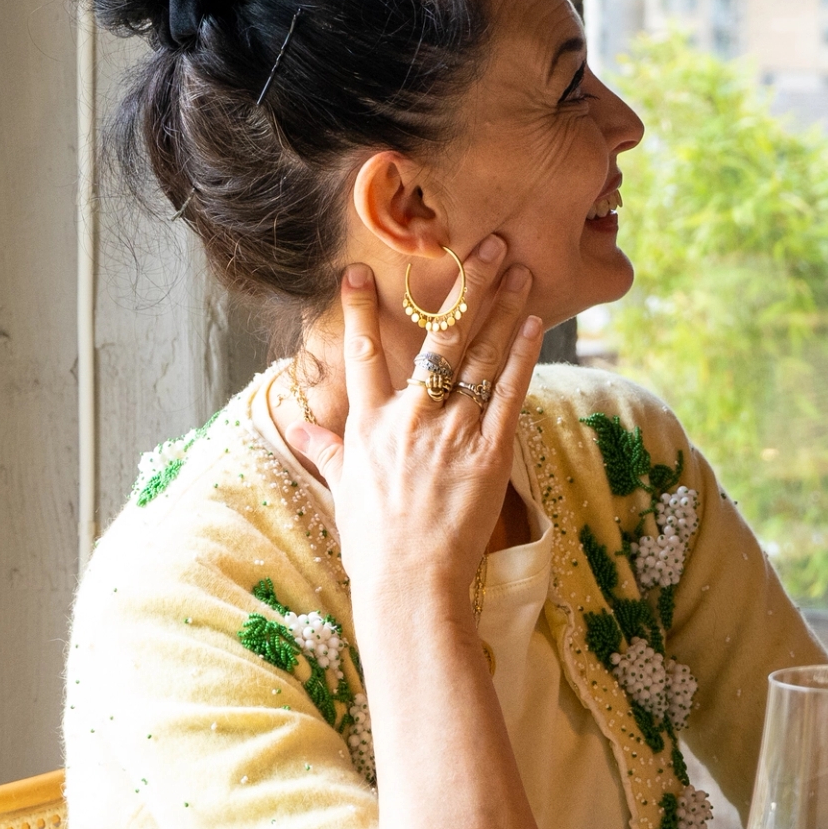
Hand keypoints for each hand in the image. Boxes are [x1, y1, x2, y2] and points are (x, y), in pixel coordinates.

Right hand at [291, 242, 542, 618]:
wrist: (410, 585)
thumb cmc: (374, 543)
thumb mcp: (342, 490)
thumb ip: (324, 448)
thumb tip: (296, 427)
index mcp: (369, 425)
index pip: (362, 354)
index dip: (362, 310)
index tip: (361, 270)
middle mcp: (409, 419)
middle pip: (437, 339)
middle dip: (464, 287)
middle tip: (486, 243)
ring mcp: (451, 433)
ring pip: (478, 357)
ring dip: (501, 308)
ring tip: (519, 268)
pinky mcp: (489, 453)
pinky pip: (506, 394)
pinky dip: (520, 356)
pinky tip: (531, 323)